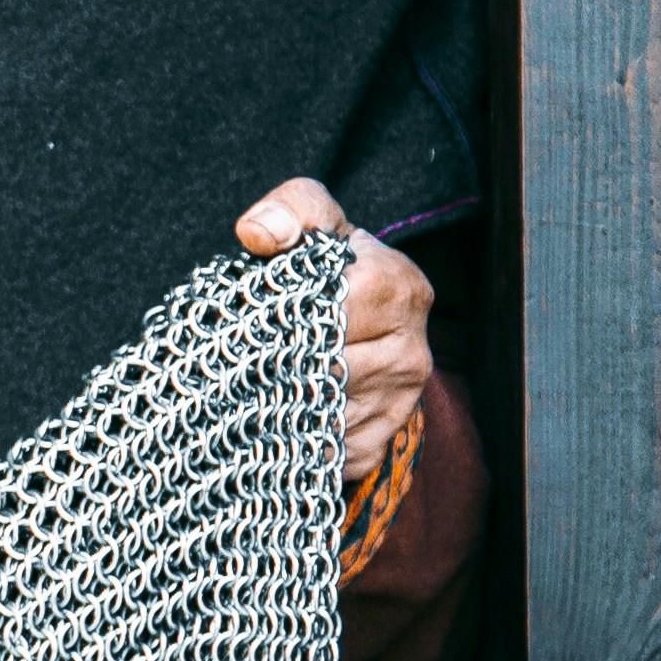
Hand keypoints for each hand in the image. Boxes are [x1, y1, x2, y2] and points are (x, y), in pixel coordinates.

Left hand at [235, 178, 433, 483]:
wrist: (351, 310)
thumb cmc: (325, 262)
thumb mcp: (312, 217)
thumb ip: (290, 210)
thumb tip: (258, 234)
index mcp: (400, 286)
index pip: (340, 310)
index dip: (293, 313)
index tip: (265, 312)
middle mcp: (411, 349)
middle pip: (331, 368)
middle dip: (284, 362)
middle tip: (248, 353)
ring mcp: (401, 400)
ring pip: (326, 414)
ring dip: (286, 403)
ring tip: (257, 381)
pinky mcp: (380, 440)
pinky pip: (328, 451)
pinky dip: (297, 438)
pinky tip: (279, 412)